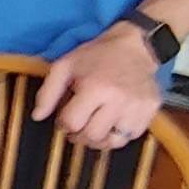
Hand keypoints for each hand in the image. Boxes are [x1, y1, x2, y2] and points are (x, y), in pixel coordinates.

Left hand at [32, 24, 161, 149]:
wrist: (134, 47)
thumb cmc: (95, 56)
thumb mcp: (64, 66)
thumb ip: (47, 93)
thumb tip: (37, 117)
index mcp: (95, 88)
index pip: (72, 123)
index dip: (63, 125)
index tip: (64, 119)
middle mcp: (119, 101)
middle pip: (93, 136)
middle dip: (79, 135)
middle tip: (77, 126)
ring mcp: (138, 108)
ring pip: (113, 142)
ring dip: (99, 138)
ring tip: (93, 126)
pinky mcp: (151, 111)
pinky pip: (132, 136)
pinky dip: (119, 135)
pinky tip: (112, 122)